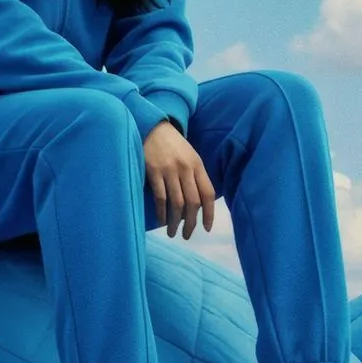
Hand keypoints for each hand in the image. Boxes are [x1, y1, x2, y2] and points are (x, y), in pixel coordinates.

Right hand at [142, 120, 215, 239]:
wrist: (152, 127)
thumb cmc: (172, 144)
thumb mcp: (189, 156)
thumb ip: (195, 176)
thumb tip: (197, 204)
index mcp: (197, 165)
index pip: (208, 193)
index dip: (209, 213)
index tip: (206, 228)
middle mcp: (185, 168)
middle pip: (192, 202)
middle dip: (191, 223)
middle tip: (187, 235)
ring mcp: (169, 170)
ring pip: (176, 203)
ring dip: (175, 222)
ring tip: (173, 232)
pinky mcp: (153, 171)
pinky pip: (160, 197)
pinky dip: (162, 212)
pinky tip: (162, 221)